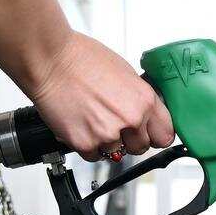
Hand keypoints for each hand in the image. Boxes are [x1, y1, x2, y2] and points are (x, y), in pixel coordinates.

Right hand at [28, 32, 174, 160]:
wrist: (50, 60)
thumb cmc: (82, 59)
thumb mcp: (126, 73)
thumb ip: (139, 98)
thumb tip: (146, 114)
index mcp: (145, 100)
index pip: (165, 135)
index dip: (155, 134)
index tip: (149, 133)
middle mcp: (130, 119)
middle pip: (141, 148)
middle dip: (130, 139)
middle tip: (115, 124)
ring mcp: (108, 134)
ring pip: (116, 152)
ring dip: (106, 141)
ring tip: (93, 118)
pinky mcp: (85, 143)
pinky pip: (93, 155)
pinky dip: (87, 145)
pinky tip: (82, 124)